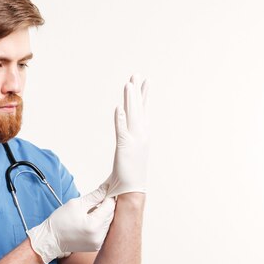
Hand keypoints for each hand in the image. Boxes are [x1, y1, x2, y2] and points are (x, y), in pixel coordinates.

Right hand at [27, 184, 115, 263]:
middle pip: (111, 214)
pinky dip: (99, 224)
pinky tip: (88, 222)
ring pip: (108, 222)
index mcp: (94, 224)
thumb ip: (94, 196)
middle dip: (105, 205)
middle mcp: (99, 235)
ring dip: (102, 215)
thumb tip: (107, 188)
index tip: (106, 190)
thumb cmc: (60, 222)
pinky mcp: (97, 245)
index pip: (110, 206)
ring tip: (89, 213)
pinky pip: (104, 230)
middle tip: (95, 200)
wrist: (51, 239)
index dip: (108, 196)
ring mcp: (99, 242)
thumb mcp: (76, 204)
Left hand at [105, 74, 148, 196]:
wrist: (131, 189)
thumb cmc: (128, 174)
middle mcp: (141, 134)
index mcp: (142, 135)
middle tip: (135, 74)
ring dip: (130, 99)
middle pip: (138, 108)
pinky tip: (119, 108)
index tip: (144, 82)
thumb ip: (127, 142)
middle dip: (136, 91)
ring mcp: (134, 140)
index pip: (143, 111)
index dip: (143, 96)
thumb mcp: (129, 154)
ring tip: (128, 84)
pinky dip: (120, 118)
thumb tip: (123, 141)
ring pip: (132, 115)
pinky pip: (122, 129)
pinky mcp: (125, 146)